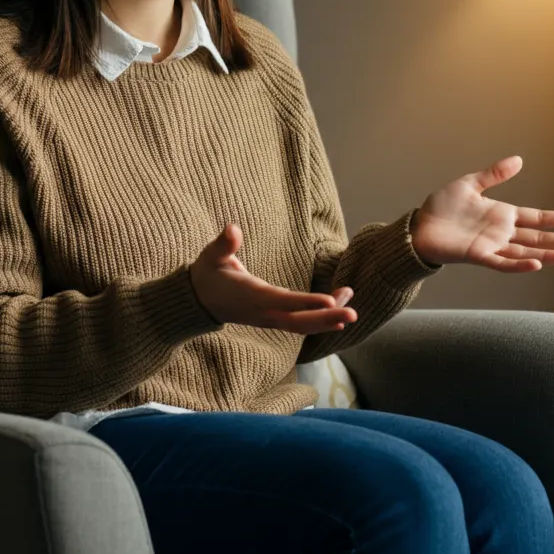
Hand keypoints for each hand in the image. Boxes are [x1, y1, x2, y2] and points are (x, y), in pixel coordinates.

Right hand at [189, 224, 356, 333]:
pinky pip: (301, 322)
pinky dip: (321, 317)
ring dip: (329, 318)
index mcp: (253, 297)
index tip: (329, 301)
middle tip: (354, 314)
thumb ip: (223, 244)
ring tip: (352, 306)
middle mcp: (265, 313)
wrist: (199, 300)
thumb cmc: (208, 274)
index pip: (284, 301)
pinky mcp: (274, 319)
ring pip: (303, 325)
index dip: (307, 302)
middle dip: (328, 318)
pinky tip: (339, 309)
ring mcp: (270, 319)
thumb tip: (232, 229)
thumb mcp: (212, 256)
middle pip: (300, 322)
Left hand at [410, 155, 553, 272]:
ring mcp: (492, 245)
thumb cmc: (442, 206)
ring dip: (547, 255)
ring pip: (526, 252)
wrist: (419, 225)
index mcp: (502, 214)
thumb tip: (519, 160)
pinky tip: (537, 264)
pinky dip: (519, 265)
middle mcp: (501, 232)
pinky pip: (503, 262)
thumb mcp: (470, 184)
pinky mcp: (478, 256)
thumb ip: (494, 174)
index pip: (536, 218)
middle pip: (537, 238)